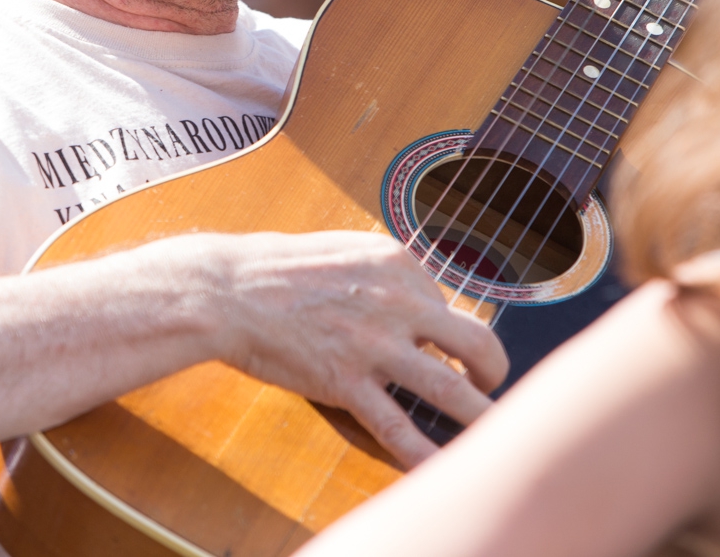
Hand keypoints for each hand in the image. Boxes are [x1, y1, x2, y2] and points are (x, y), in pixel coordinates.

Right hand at [198, 230, 507, 466]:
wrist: (227, 290)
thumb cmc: (276, 268)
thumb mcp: (343, 250)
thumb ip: (384, 273)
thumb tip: (418, 298)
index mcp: (397, 263)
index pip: (445, 304)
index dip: (443, 331)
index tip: (437, 346)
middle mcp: (396, 300)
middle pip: (474, 341)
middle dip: (493, 369)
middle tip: (490, 385)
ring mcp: (374, 344)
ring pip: (450, 388)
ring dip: (480, 415)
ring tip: (493, 433)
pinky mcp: (347, 381)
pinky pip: (398, 427)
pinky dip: (425, 453)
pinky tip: (442, 470)